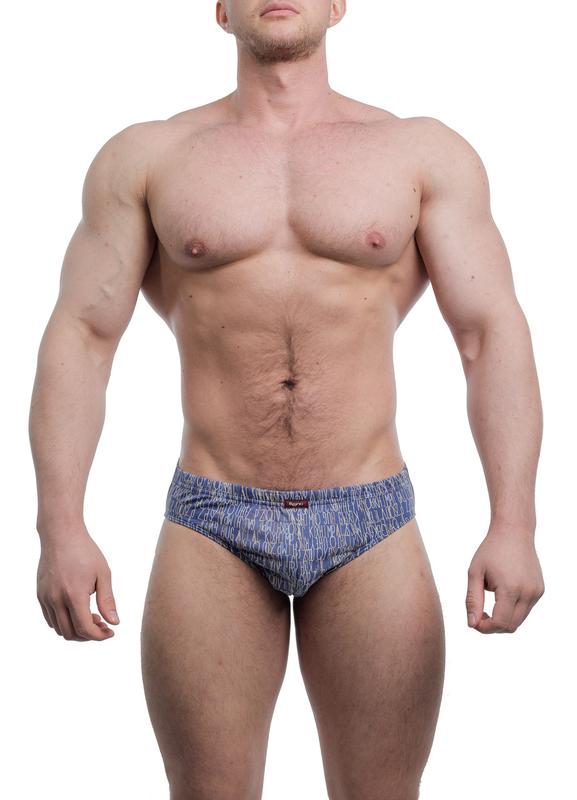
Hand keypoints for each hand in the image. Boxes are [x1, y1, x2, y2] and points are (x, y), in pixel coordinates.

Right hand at [37, 526, 119, 641]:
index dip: (99, 636)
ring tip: (91, 616)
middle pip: (71, 633)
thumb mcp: (103, 574)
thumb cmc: (85, 551)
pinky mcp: (40, 595)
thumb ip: (107, 600)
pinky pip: (50, 619)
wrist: (61, 534)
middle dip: (89, 635)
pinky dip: (64, 622)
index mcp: (74, 595)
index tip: (111, 632)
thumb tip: (114, 622)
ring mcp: (46, 598)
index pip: (85, 629)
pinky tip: (77, 611)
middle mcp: (56, 600)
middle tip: (102, 623)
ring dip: (76, 630)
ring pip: (59, 629)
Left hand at [465, 523, 544, 632]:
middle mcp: (528, 593)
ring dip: (503, 618)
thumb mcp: (475, 573)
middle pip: (511, 626)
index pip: (499, 622)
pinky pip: (526, 609)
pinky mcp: (540, 590)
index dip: (485, 628)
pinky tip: (502, 594)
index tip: (474, 622)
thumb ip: (472, 600)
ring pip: (519, 619)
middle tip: (480, 615)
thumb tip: (472, 624)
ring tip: (490, 604)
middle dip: (493, 626)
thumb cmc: (491, 551)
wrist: (514, 532)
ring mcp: (536, 592)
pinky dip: (512, 609)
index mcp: (510, 588)